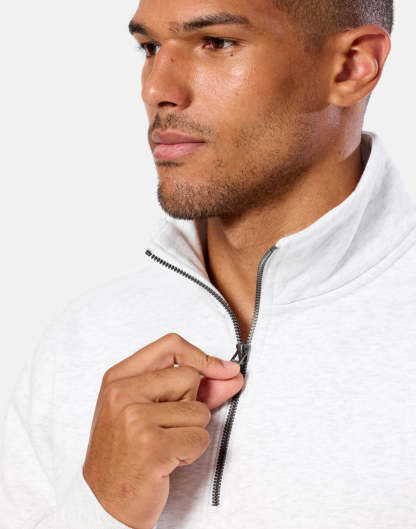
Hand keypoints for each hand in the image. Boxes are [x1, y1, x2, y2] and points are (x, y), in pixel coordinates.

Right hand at [82, 333, 242, 528]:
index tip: (223, 370)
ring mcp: (135, 419)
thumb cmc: (128, 453)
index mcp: (117, 378)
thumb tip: (232, 375)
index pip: (170, 345)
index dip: (201, 356)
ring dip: (191, 433)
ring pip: (199, 411)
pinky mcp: (152, 445)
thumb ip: (191, 388)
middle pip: (190, 378)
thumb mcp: (149, 410)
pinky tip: (167, 461)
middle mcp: (122, 393)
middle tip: (165, 427)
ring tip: (164, 446)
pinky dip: (191, 452)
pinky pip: (200, 438)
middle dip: (191, 405)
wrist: (105, 503)